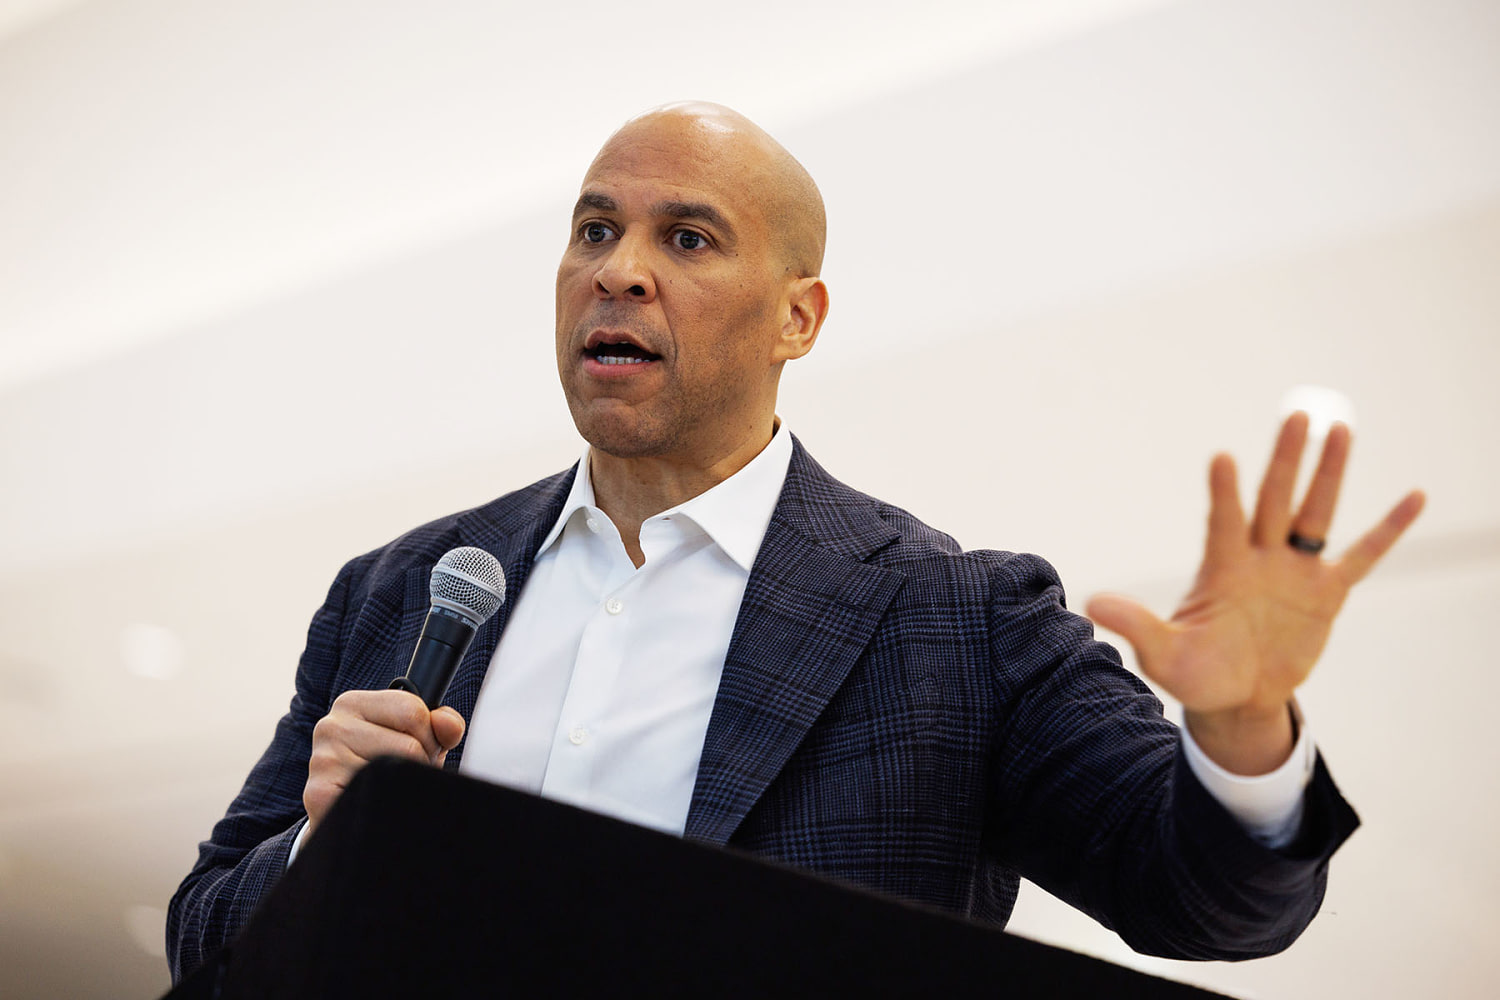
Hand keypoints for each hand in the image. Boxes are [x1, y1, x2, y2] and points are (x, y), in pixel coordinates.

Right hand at [303, 689, 465, 833]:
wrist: (346, 814)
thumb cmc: (381, 768)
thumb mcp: (415, 738)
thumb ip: (441, 724)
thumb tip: (448, 725)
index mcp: (353, 703)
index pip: (413, 710)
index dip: (429, 735)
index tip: (419, 747)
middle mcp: (332, 726)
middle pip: (410, 743)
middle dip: (420, 762)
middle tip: (403, 774)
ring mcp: (323, 760)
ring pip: (396, 772)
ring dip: (405, 786)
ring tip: (389, 788)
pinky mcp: (319, 793)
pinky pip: (376, 797)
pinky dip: (388, 804)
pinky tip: (376, 802)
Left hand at [1086, 412, 1424, 774]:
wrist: (1236, 698)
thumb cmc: (1195, 673)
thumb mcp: (1162, 654)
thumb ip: (1135, 624)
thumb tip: (1089, 602)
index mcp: (1220, 568)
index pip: (1223, 520)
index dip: (1223, 492)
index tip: (1222, 458)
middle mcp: (1258, 557)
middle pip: (1273, 499)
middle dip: (1285, 460)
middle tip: (1297, 414)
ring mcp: (1294, 570)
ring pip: (1315, 512)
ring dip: (1328, 474)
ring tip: (1339, 427)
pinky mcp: (1327, 592)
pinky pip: (1362, 554)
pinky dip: (1387, 529)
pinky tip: (1413, 497)